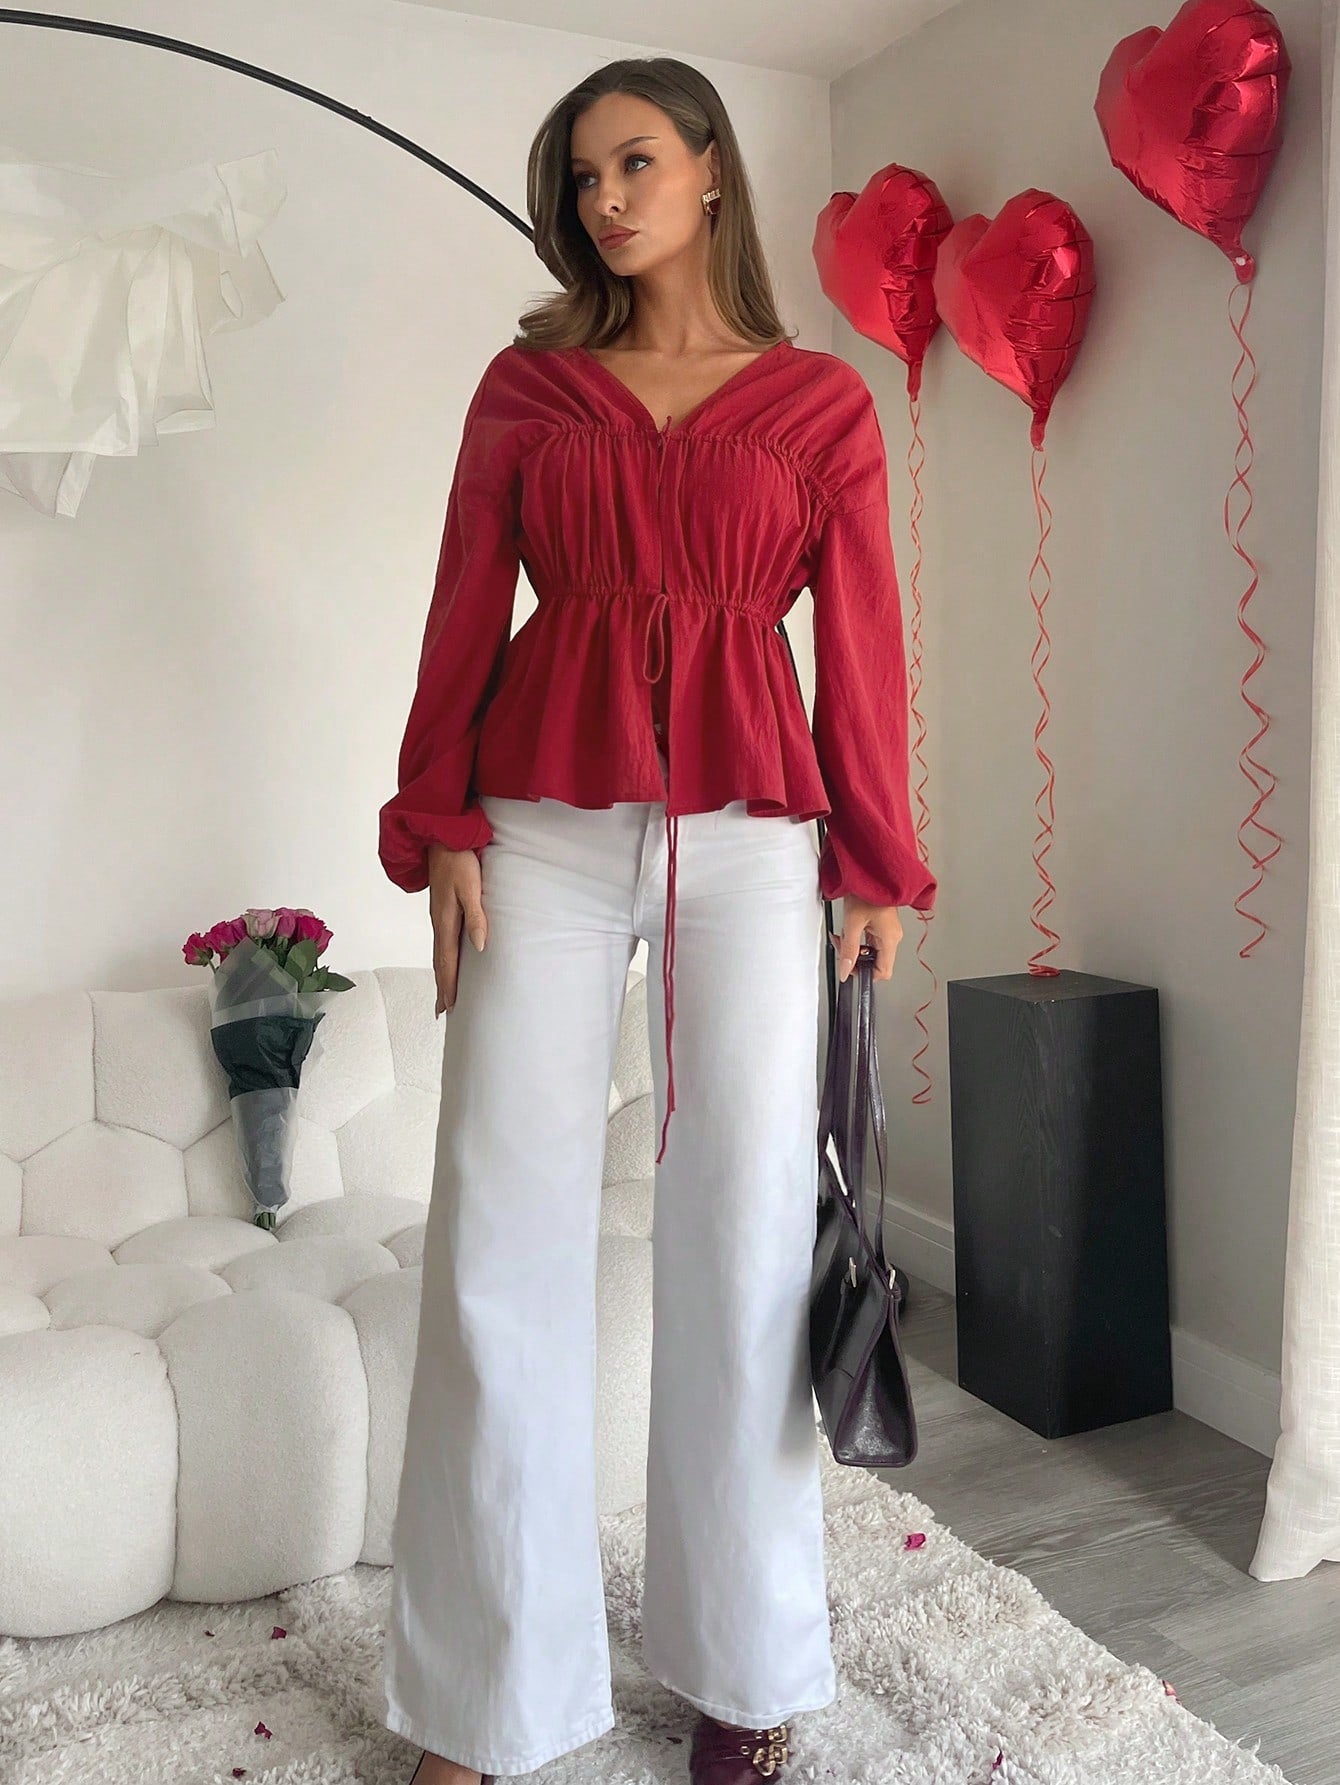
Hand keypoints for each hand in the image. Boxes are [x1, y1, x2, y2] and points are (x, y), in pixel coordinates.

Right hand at [427, 842, 487, 1014]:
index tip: (448, 1006)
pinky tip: (448, 960)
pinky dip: (443, 958)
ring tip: (444, 993)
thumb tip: (480, 947)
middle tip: (441, 1010)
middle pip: (440, 962)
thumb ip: (476, 917)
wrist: (442, 836)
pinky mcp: (443, 908)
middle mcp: (439, 921)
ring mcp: (439, 915)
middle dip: (441, 986)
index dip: (448, 984)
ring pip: (440, 952)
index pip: (446, 961)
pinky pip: (442, 941)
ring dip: (441, 974)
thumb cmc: (459, 859)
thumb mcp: (470, 887)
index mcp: (445, 920)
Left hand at [829, 897, 901, 983]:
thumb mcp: (852, 924)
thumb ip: (848, 950)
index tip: (850, 968)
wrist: (870, 871)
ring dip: (854, 947)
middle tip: (842, 946)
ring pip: (871, 951)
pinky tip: (849, 929)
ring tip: (843, 934)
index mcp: (890, 939)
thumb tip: (845, 971)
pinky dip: (857, 938)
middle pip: (875, 962)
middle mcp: (893, 936)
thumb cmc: (866, 891)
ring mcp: (888, 931)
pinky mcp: (882, 924)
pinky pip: (870, 940)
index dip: (865, 974)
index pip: (883, 972)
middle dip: (855, 958)